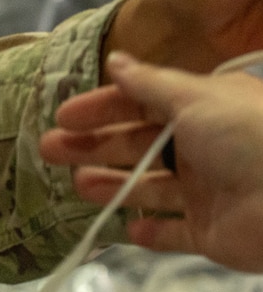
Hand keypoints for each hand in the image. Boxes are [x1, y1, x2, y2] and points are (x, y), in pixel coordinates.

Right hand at [39, 52, 262, 271]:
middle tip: (49, 150)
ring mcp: (207, 191)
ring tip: (79, 186)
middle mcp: (204, 147)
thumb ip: (149, 83)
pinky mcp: (211, 232)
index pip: (142, 105)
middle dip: (93, 146)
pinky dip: (149, 232)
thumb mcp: (194, 98)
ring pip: (148, 188)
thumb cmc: (247, 136)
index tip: (63, 116)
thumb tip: (115, 59)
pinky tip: (126, 227)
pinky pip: (173, 233)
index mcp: (204, 109)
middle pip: (137, 146)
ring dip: (112, 186)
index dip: (102, 109)